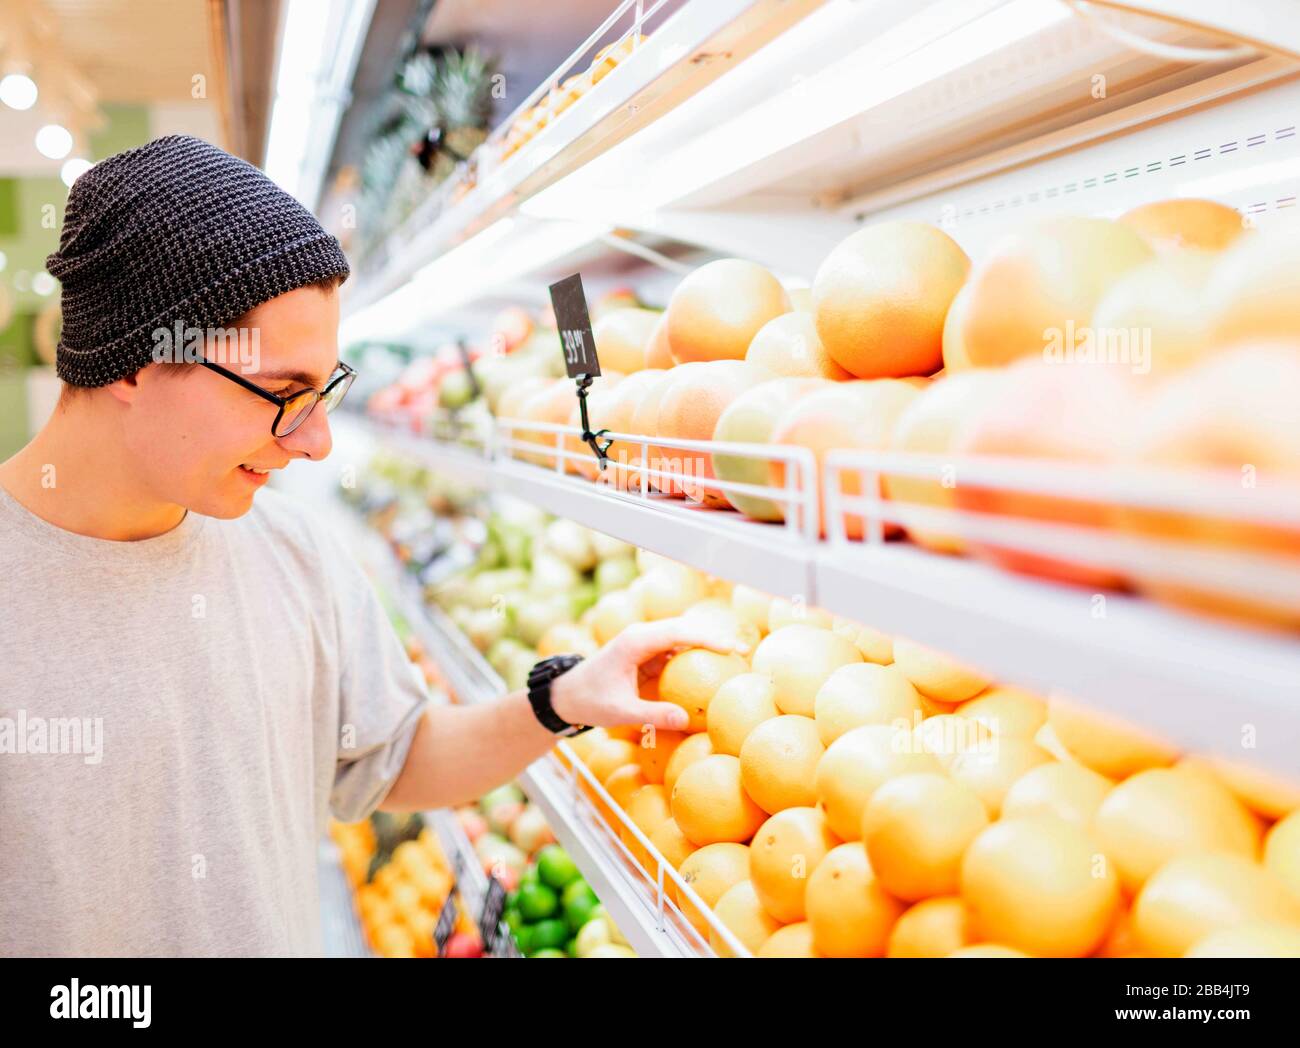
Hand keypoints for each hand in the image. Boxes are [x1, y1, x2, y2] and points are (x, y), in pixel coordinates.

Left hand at [550, 616, 749, 732]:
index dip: (705, 637)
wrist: (567, 695)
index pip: (676, 632)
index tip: (730, 648)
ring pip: (681, 637)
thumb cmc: (590, 701)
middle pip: (684, 629)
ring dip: (706, 644)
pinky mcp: (647, 653)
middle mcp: (641, 636)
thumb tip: (686, 719)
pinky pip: (675, 650)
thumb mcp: (619, 712)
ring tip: (736, 658)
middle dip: (713, 637)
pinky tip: (713, 668)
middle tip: (743, 651)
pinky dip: (694, 656)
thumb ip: (652, 715)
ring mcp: (644, 643)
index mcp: (635, 642)